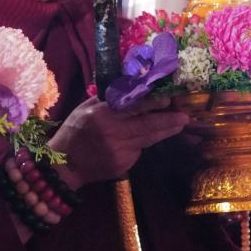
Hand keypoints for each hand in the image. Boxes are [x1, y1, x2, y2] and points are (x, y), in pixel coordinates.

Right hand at [48, 95, 188, 189]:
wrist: (64, 164)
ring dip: (166, 131)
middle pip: (147, 125)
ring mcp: (119, 151)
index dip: (153, 103)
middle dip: (169, 120)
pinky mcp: (123, 165)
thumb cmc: (75, 130)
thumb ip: (110, 99)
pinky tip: (144, 138)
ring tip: (180, 124)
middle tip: (185, 116)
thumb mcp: (87, 108)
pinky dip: (143, 143)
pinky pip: (138, 151)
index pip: (133, 107)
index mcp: (102, 115)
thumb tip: (134, 85)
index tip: (168, 100)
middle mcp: (112, 133)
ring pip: (148, 139)